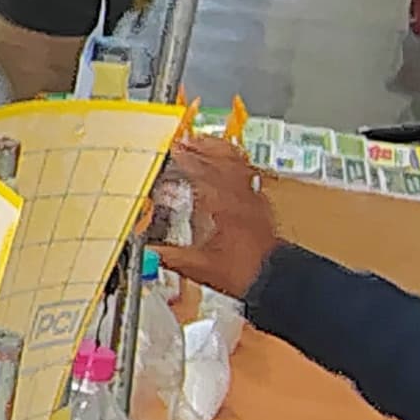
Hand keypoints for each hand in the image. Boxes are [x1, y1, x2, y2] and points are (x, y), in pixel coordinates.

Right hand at [154, 138, 278, 301]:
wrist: (274, 279)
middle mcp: (238, 198)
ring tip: (205, 142)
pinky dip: (237, 162)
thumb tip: (145, 252)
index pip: (201, 173)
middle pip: (220, 160)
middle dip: (200, 147)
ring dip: (219, 149)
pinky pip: (248, 172)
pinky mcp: (260, 203)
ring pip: (237, 162)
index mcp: (221, 207)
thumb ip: (169, 256)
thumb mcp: (198, 267)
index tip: (172, 149)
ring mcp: (252, 198)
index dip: (185, 159)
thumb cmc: (242, 273)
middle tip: (184, 139)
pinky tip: (231, 161)